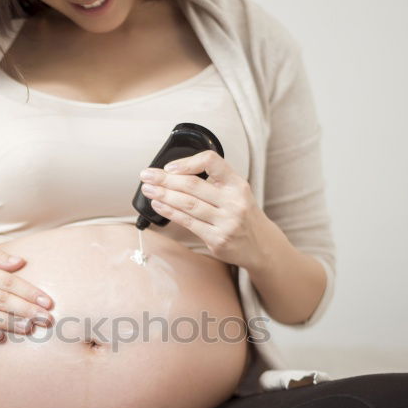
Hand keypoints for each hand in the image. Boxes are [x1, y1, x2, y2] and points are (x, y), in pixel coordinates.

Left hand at [138, 150, 272, 268]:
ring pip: (187, 204)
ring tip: (148, 189)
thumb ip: (213, 182)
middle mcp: (233, 201)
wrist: (261, 245)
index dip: (188, 162)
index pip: (212, 162)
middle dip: (165, 179)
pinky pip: (188, 223)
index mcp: (237, 184)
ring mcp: (226, 222)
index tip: (169, 166)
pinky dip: (170, 212)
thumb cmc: (242, 214)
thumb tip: (174, 174)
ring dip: (163, 195)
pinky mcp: (217, 239)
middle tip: (146, 175)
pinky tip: (158, 205)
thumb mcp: (236, 191)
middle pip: (192, 185)